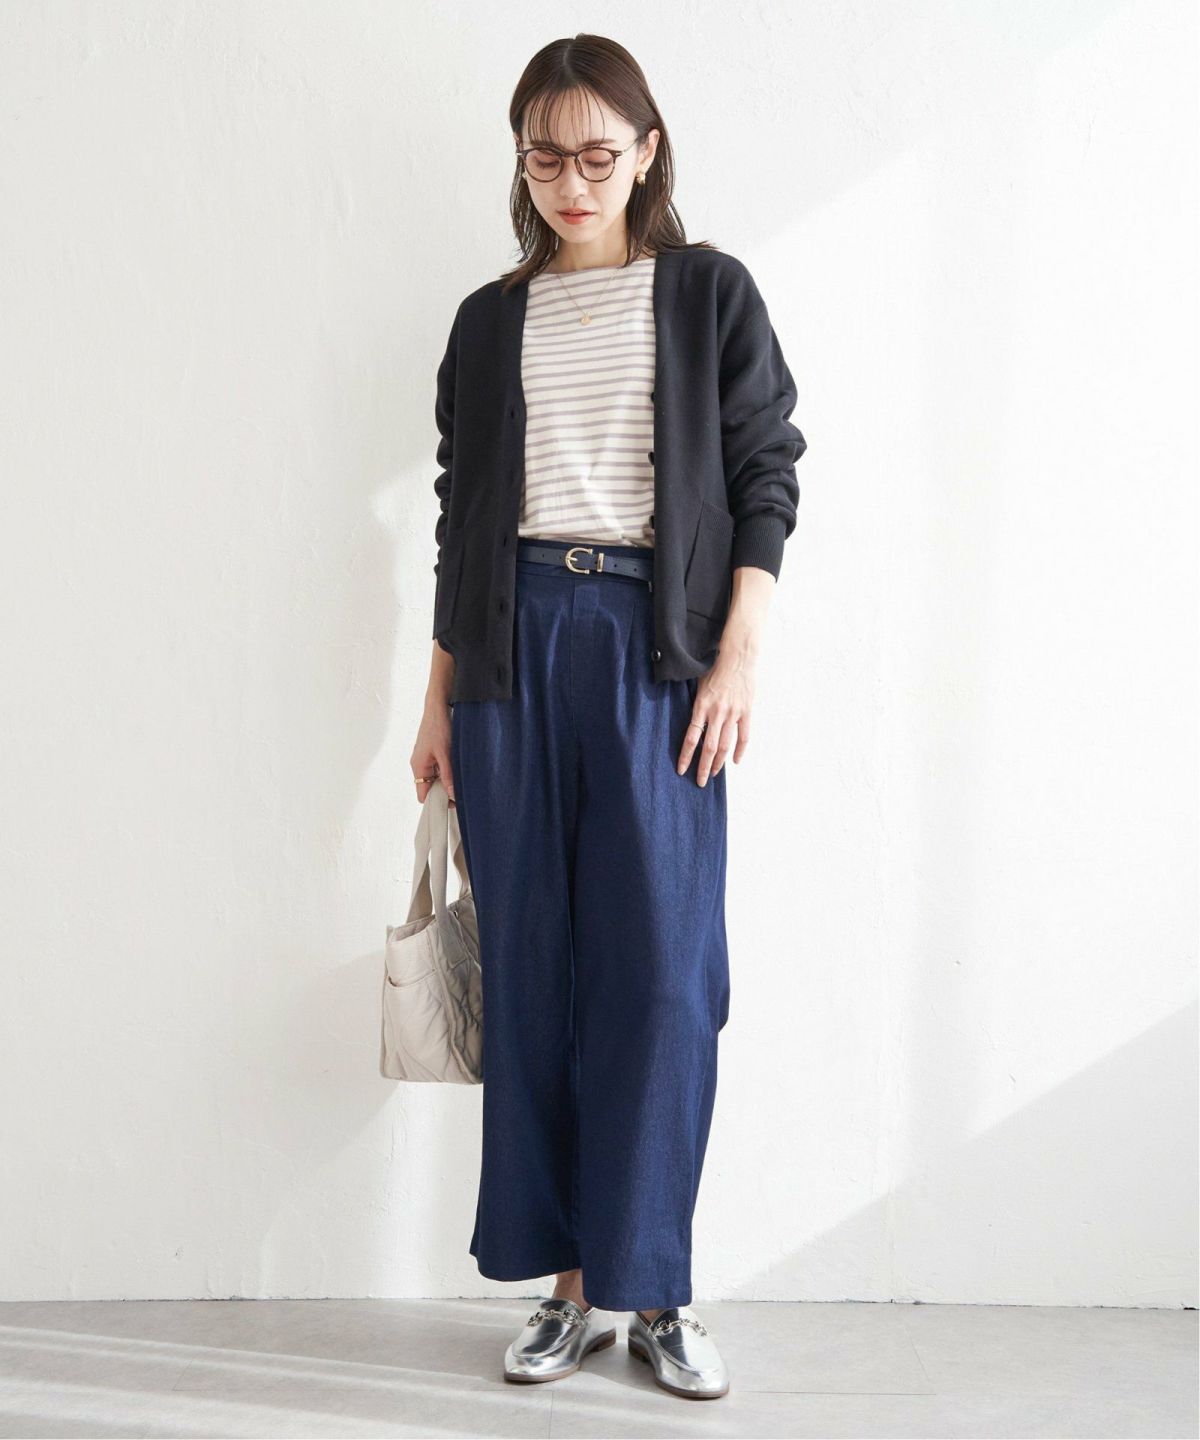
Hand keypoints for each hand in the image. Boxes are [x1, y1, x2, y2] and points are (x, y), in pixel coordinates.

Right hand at [411, 697, 455, 804]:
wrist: (437, 706)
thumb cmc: (438, 727)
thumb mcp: (446, 754)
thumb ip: (448, 776)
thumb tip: (452, 795)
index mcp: (418, 767)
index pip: (422, 794)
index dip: (435, 802)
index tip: (451, 803)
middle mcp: (419, 764)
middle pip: (430, 787)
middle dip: (444, 791)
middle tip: (461, 791)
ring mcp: (425, 758)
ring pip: (435, 777)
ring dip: (447, 779)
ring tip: (461, 777)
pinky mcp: (431, 752)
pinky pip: (438, 767)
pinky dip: (447, 770)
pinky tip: (458, 766)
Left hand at [677, 656, 754, 785]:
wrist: (738, 655)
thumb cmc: (715, 666)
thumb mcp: (697, 682)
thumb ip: (695, 702)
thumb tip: (688, 717)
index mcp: (701, 706)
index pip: (691, 737)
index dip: (685, 756)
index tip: (681, 770)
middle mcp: (716, 713)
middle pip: (708, 748)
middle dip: (703, 767)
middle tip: (700, 782)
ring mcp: (733, 713)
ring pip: (725, 745)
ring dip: (718, 762)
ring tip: (714, 774)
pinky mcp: (746, 711)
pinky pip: (744, 736)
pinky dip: (739, 750)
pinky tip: (735, 761)